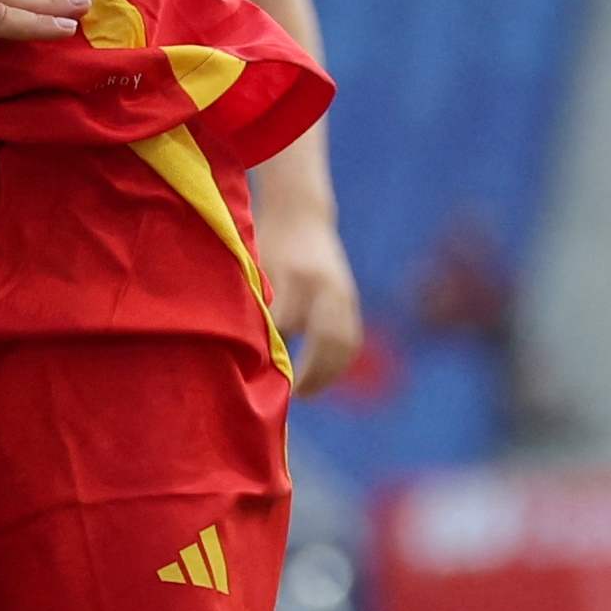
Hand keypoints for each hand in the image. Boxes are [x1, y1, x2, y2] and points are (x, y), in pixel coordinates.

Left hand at [257, 186, 364, 381]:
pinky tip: (320, 376)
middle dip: (315, 372)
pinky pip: (351, 339)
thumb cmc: (269, 246)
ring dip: (329, 372)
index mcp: (299, 277)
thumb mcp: (259, 273)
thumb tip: (263, 360)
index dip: (285, 354)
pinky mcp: (350, 300)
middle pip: (330, 339)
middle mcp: (328, 286)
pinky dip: (338, 362)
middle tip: (294, 394)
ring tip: (306, 390)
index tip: (275, 381)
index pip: (292, 326)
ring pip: (346, 343)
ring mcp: (344, 293)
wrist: (299, 216)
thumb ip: (263, 312)